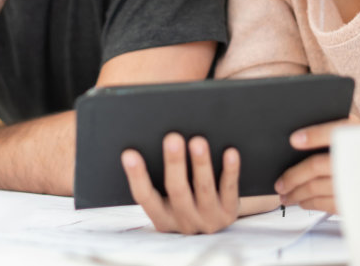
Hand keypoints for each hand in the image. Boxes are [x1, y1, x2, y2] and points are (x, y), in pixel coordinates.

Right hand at [122, 133, 240, 234]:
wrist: (216, 219)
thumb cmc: (185, 199)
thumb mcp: (168, 199)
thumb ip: (158, 179)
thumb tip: (150, 142)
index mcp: (161, 218)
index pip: (144, 196)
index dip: (136, 176)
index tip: (129, 154)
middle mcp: (184, 221)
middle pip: (177, 191)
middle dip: (174, 163)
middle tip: (172, 137)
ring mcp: (208, 219)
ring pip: (203, 189)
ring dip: (201, 163)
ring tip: (198, 141)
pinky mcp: (229, 213)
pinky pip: (230, 190)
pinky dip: (230, 171)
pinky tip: (230, 153)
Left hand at [275, 114, 359, 212]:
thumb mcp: (353, 133)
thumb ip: (329, 131)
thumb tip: (296, 140)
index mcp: (358, 135)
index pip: (335, 132)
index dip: (314, 135)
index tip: (293, 140)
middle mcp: (359, 158)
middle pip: (317, 166)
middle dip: (292, 176)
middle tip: (278, 184)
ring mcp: (358, 182)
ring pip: (316, 187)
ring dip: (296, 193)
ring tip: (285, 195)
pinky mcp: (357, 201)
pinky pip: (327, 204)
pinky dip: (310, 203)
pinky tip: (302, 202)